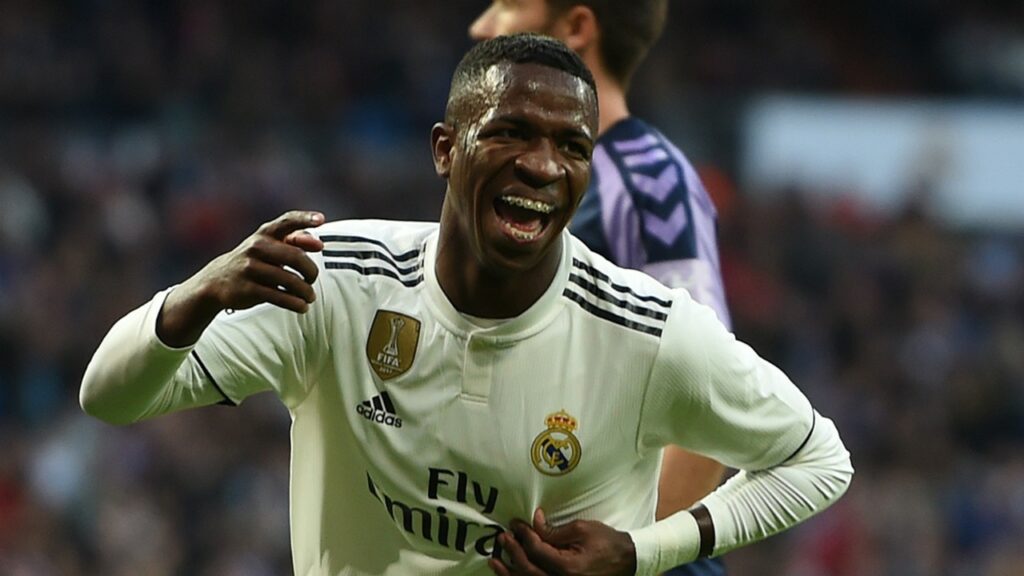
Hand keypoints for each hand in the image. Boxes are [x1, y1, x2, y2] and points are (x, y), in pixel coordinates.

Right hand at [157, 210, 324, 346]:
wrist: (215, 281)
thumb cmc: (253, 261)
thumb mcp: (269, 247)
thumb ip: (295, 242)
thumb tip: (319, 244)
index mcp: (265, 233)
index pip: (287, 221)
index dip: (305, 219)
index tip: (321, 220)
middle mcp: (256, 247)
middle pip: (296, 257)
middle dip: (311, 271)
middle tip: (312, 280)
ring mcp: (250, 268)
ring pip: (289, 280)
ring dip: (306, 292)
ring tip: (310, 297)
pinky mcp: (247, 289)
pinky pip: (279, 297)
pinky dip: (295, 304)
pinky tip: (302, 307)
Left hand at [488, 509, 636, 575]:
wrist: (627, 561)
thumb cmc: (607, 543)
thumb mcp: (581, 529)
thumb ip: (554, 530)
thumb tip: (534, 523)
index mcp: (567, 567)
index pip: (536, 550)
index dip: (524, 534)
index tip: (516, 523)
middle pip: (527, 569)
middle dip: (512, 552)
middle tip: (502, 537)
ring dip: (509, 572)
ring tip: (495, 561)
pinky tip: (511, 574)